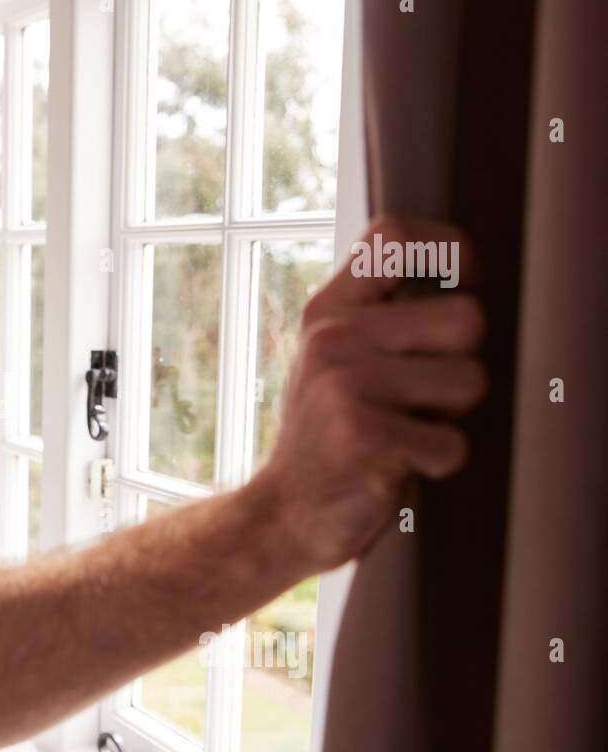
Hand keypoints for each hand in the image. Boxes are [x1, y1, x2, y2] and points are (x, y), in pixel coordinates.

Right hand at [253, 215, 486, 573]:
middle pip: (466, 319)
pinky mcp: (366, 436)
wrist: (281, 514)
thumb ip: (379, 318)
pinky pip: (453, 443)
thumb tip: (464, 280)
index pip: (394, 237)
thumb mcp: (333, 362)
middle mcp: (333, 338)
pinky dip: (435, 464)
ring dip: (449, 419)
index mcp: (327, 313)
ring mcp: (346, 385)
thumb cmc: (326, 438)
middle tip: (417, 398)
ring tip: (402, 431)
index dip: (449, 249)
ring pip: (470, 381)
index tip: (463, 281)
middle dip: (459, 366)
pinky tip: (394, 465)